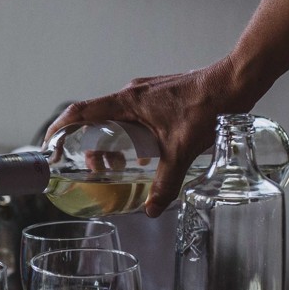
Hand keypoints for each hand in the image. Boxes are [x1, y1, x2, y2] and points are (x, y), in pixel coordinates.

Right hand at [44, 58, 247, 217]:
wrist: (237, 79)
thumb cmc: (209, 105)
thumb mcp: (183, 150)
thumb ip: (166, 182)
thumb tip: (151, 209)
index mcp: (127, 102)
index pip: (80, 112)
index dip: (59, 129)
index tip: (51, 148)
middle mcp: (131, 95)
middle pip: (94, 119)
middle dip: (88, 145)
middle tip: (95, 168)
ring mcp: (145, 93)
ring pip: (114, 118)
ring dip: (109, 140)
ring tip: (120, 164)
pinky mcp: (158, 95)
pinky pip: (131, 115)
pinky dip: (127, 134)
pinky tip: (145, 151)